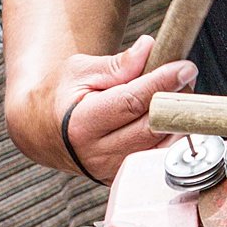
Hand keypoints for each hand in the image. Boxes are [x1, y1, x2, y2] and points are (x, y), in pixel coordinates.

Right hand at [50, 35, 196, 182]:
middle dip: (174, 99)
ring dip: (176, 119)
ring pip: (160, 146)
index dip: (162, 83)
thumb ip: (116, 65)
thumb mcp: (79, 71)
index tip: (185, 67)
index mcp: (82, 124)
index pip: (132, 102)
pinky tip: (167, 116)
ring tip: (173, 93)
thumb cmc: (62, 96)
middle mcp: (96, 153)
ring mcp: (110, 170)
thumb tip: (148, 49)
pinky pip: (156, 158)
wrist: (42, 131)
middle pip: (151, 127)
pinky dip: (168, 136)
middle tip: (185, 77)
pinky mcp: (121, 177)